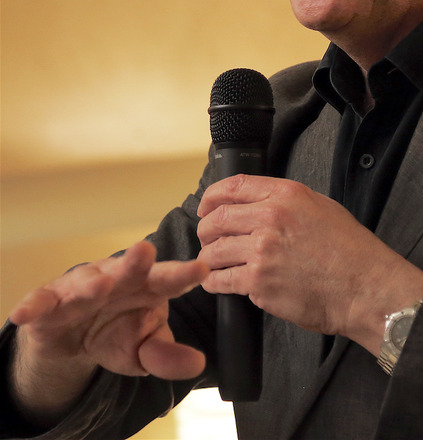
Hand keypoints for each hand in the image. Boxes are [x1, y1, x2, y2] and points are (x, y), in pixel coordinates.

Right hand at [10, 241, 207, 397]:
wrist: (72, 338)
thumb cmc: (119, 331)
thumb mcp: (144, 348)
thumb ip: (168, 355)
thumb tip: (198, 364)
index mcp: (147, 287)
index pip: (169, 279)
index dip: (184, 274)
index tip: (202, 269)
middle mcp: (116, 279)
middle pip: (129, 269)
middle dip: (137, 260)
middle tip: (146, 250)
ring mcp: (80, 289)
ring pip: (86, 282)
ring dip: (92, 284)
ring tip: (101, 287)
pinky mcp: (48, 305)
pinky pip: (40, 303)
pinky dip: (33, 305)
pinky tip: (28, 311)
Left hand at [196, 176, 422, 353]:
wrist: (364, 286)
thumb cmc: (350, 250)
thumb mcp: (322, 207)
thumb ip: (289, 202)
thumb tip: (261, 204)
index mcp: (286, 195)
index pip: (233, 186)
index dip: (212, 196)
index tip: (206, 206)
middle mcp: (270, 218)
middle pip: (217, 218)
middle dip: (206, 230)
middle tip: (208, 239)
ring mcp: (262, 251)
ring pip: (213, 251)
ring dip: (208, 258)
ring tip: (213, 264)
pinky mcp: (258, 282)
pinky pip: (221, 280)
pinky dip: (214, 282)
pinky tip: (219, 283)